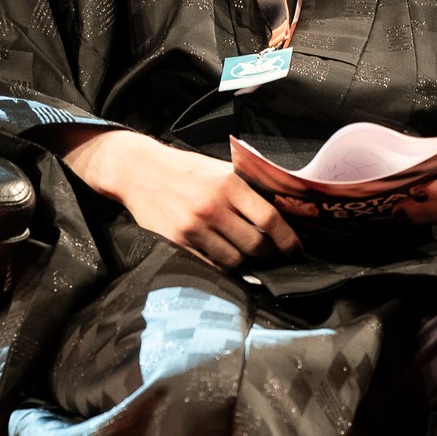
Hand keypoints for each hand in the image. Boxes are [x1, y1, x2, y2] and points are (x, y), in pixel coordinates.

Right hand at [57, 128, 302, 269]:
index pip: (270, 219)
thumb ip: (248, 188)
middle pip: (255, 245)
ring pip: (234, 259)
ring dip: (245, 261)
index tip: (295, 249)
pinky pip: (210, 266)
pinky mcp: (177, 243)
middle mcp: (212, 207)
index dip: (288, 239)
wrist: (140, 172)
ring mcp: (193, 227)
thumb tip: (285, 209)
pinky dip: (222, 266)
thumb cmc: (186, 171)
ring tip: (245, 253)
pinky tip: (224, 258)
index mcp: (229, 184)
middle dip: (269, 253)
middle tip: (272, 253)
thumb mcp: (220, 169)